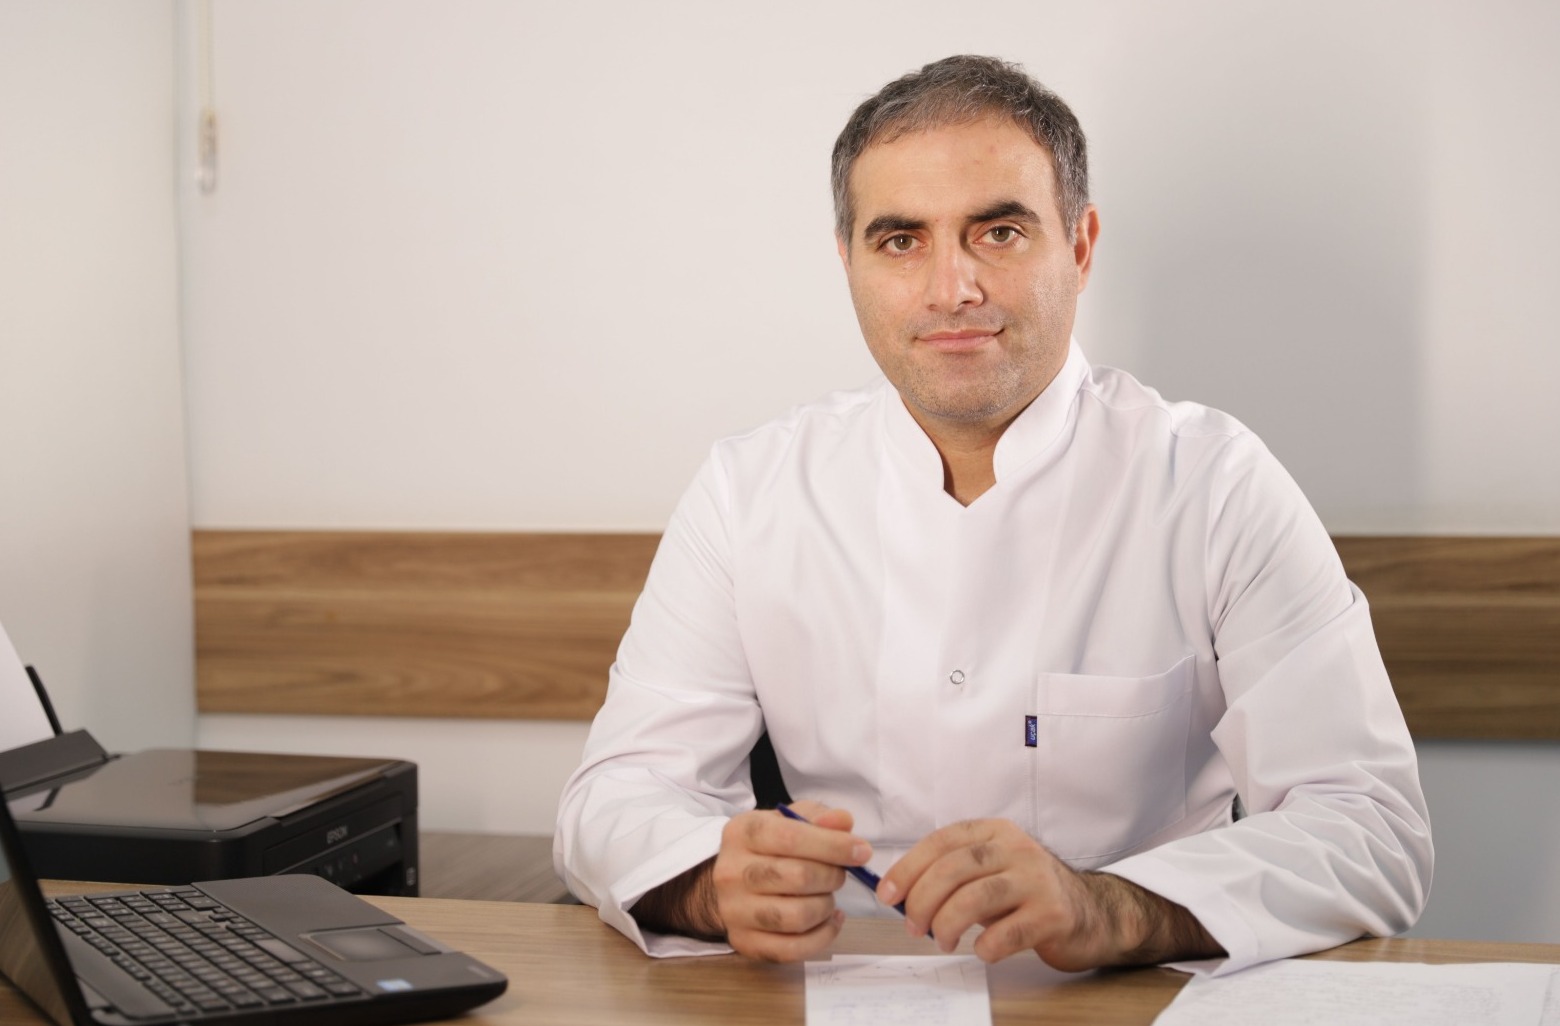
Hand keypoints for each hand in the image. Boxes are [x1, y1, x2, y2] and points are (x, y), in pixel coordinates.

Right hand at [711, 800, 871, 960]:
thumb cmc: (767, 847)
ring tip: (828, 897)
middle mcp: (731, 871)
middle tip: (839, 874)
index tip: (861, 851)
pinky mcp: (743, 942)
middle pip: (797, 877)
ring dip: (826, 907)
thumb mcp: (788, 820)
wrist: (730, 882)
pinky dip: (821, 937)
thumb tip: (843, 822)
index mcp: (742, 832)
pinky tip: (829, 921)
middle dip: (832, 876)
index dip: (833, 845)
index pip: (790, 837)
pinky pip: (792, 949)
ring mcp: (734, 911)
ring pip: (796, 917)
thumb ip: (818, 816)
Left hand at [879, 819, 1220, 970]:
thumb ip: (952, 874)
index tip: (886, 894)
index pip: (942, 841)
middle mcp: (1017, 849)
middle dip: (923, 900)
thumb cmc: (1027, 894)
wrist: (1092, 913)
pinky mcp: (1054, 913)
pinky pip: (1006, 932)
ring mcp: (1037, 879)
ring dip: (948, 923)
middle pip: (955, 869)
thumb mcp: (990, 871)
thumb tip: (899, 892)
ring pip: (976, 897)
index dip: (908, 868)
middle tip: (912, 926)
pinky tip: (981, 950)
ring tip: (941, 940)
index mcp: (995, 832)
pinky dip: (984, 945)